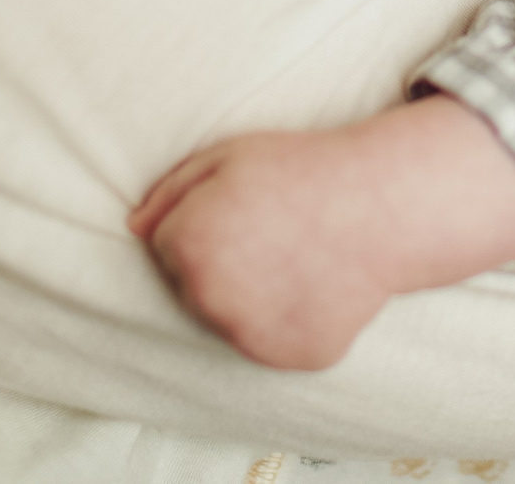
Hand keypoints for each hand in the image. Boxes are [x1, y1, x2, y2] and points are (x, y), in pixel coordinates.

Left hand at [128, 95, 514, 370]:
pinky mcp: (289, 358)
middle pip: (192, 289)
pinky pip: (272, 342)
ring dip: (251, 296)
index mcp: (185, 244)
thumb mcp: (229, 156)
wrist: (382, 204)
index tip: (248, 205)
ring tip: (296, 258)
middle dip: (223, 262)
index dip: (207, 220)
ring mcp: (250, 335)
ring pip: (230, 320)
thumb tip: (132, 230)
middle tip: (275, 232)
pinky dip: (288, 322)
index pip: (167, 246)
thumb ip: (170, 192)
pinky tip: (315, 285)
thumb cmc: (303, 169)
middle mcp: (208, 298)